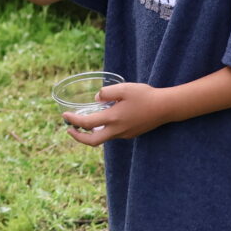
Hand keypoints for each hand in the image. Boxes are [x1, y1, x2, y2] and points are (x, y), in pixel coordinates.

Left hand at [62, 82, 178, 144]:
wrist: (165, 108)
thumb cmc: (145, 96)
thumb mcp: (124, 88)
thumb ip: (107, 92)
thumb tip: (96, 99)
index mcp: (113, 118)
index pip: (87, 124)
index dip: (73, 120)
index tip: (64, 115)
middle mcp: (117, 130)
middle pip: (92, 141)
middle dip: (78, 137)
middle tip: (69, 129)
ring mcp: (124, 134)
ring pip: (102, 139)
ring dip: (90, 134)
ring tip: (82, 125)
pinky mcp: (130, 134)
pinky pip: (112, 135)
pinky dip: (102, 131)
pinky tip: (102, 121)